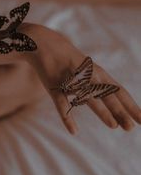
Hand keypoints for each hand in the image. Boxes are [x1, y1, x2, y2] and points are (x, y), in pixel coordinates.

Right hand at [22, 24, 140, 133]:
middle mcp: (86, 75)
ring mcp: (70, 79)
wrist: (44, 44)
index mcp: (96, 72)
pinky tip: (74, 130)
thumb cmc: (66, 58)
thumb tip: (106, 97)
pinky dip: (67, 117)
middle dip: (120, 110)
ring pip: (88, 96)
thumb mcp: (84, 67)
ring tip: (114, 125)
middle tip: (131, 128)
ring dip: (102, 111)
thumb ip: (93, 82)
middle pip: (106, 94)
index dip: (130, 105)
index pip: (118, 90)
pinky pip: (61, 102)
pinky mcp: (54, 85)